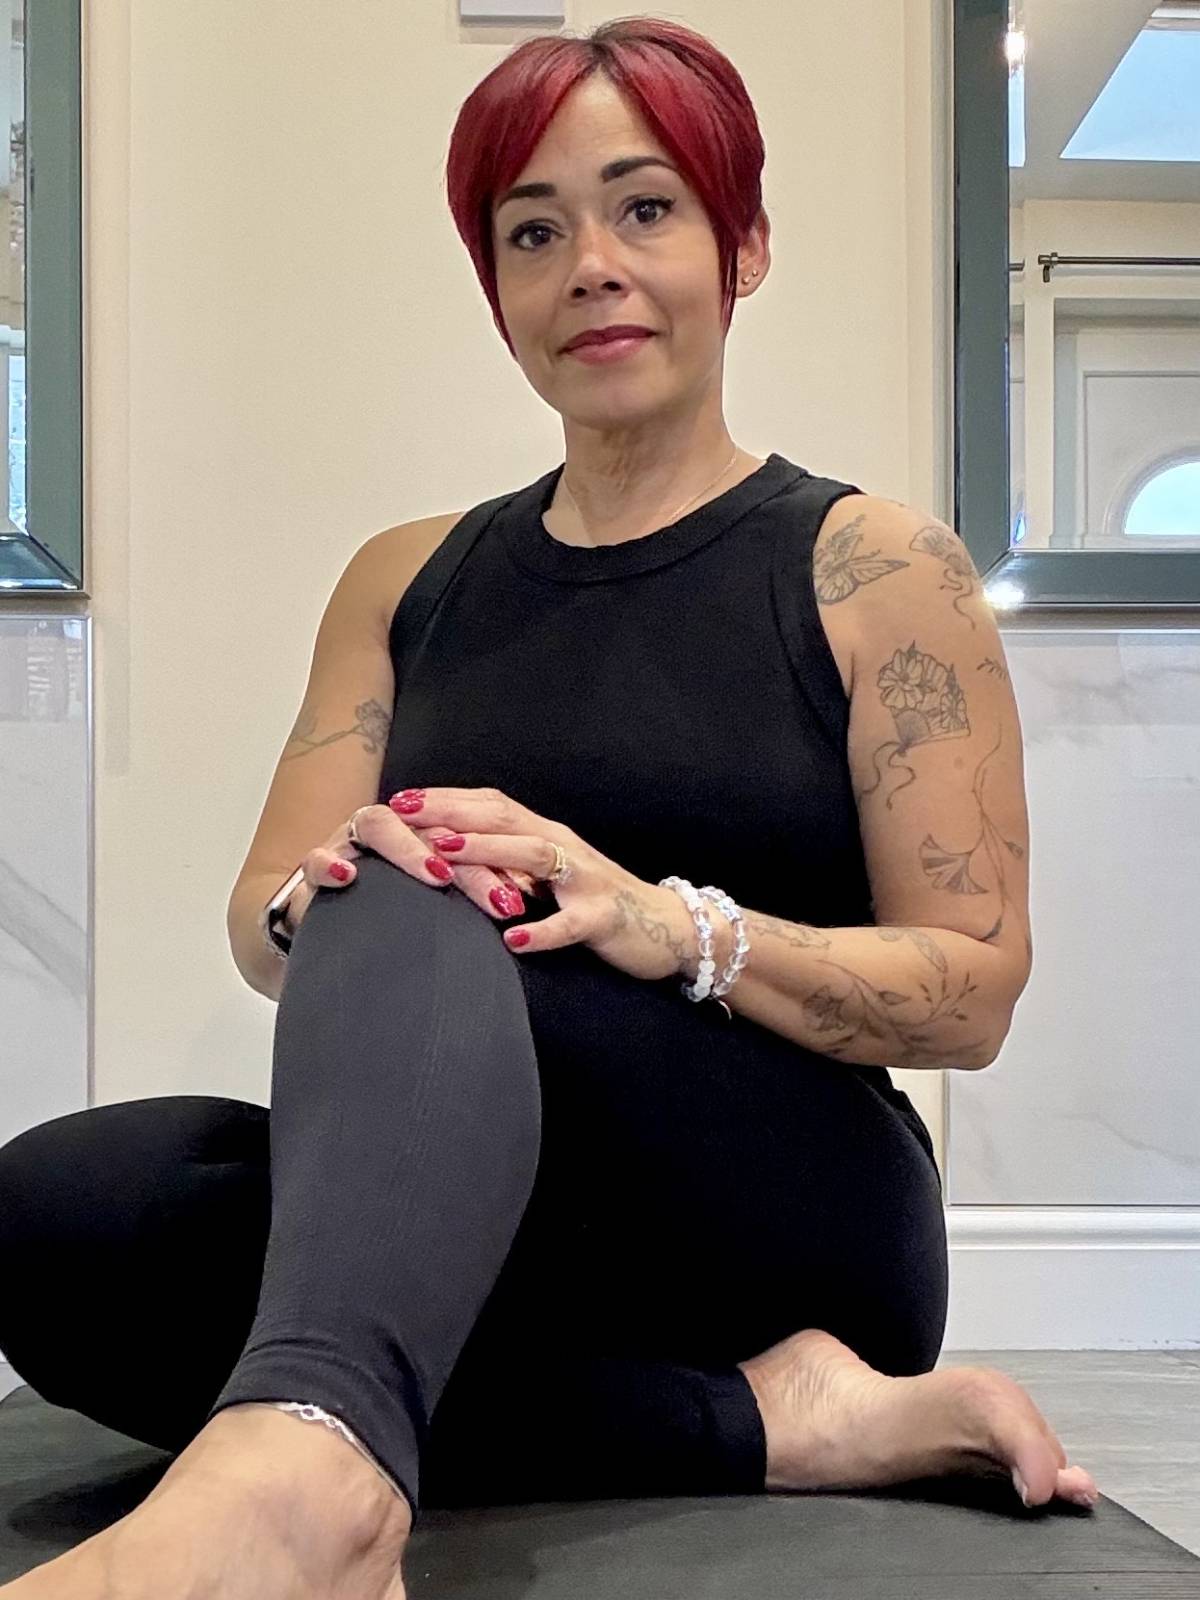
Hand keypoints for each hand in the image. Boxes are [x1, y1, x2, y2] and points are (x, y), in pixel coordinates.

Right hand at [282, 800, 546, 935]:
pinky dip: (327, 864)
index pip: (459, 830)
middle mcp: (385, 830)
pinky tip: (345, 875)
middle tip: (498, 897)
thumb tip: (515, 901)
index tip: (520, 891)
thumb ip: (464, 889)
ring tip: (438, 873)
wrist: (325, 930)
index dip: (492, 855)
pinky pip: (315, 859)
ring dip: (408, 847)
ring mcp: (348, 844)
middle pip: (427, 825)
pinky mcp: (314, 869)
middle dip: (466, 859)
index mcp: (417, 832)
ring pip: (377, 826)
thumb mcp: (428, 901)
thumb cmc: (383, 912)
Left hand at [384, 784, 699, 982]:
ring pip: (535, 856)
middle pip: (504, 818)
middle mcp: (564, 847)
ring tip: (444, 853)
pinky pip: (570, 923)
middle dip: (452, 812)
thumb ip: (508, 861)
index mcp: (546, 834)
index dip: (446, 799)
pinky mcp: (603, 918)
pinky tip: (511, 938)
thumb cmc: (596, 902)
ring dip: (487, 851)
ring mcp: (585, 880)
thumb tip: (448, 856)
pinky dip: (541, 930)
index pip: (491, 805)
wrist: (665, 928)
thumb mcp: (548, 876)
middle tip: (403, 812)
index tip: (398, 799)